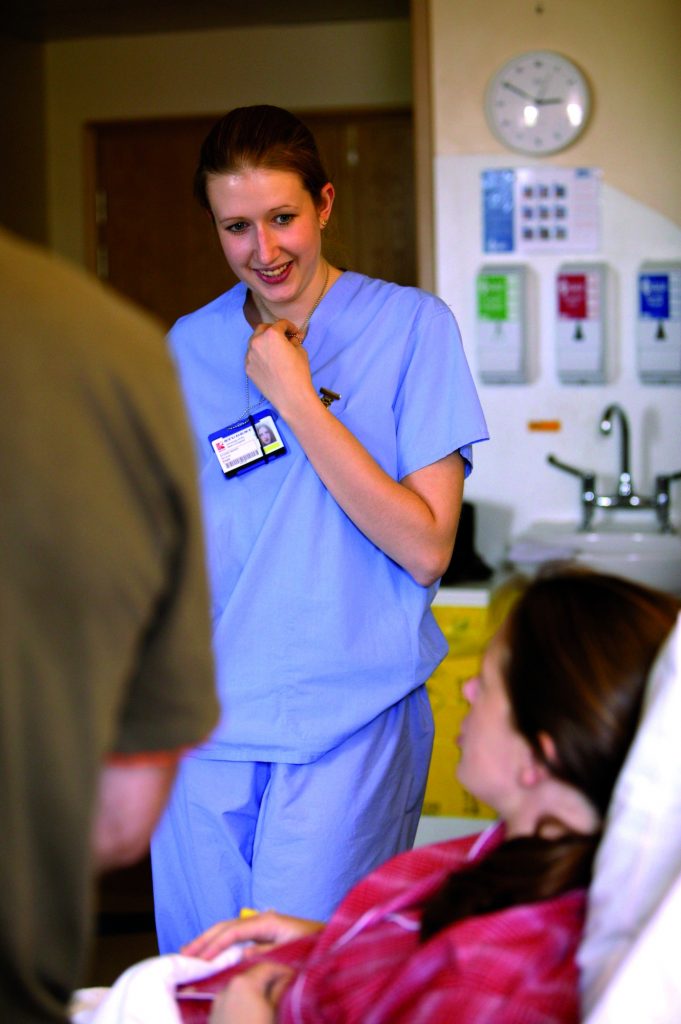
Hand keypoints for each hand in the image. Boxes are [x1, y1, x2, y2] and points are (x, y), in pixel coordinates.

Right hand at [181, 910, 323, 960]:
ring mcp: (264, 926)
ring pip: (229, 930)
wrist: (335, 940)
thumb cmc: (317, 945)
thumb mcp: (293, 950)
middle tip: (184, 953)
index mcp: (269, 921)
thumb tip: (241, 956)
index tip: (200, 959)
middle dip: (205, 938)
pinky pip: (238, 938)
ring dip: (210, 941)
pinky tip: (213, 954)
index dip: (215, 945)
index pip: (233, 931)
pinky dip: (222, 944)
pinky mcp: (266, 935)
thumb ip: (268, 953)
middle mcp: (263, 920)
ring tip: (192, 953)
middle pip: (226, 926)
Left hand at [208, 961, 293, 1023]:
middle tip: (286, 991)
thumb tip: (287, 979)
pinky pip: (232, 1003)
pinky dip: (246, 1004)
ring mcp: (218, 1003)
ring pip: (242, 989)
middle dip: (270, 981)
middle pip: (253, 976)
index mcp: (244, 983)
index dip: (283, 971)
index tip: (296, 979)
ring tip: (273, 1006)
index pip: (268, 966)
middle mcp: (228, 987)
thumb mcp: (275, 1015)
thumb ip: (280, 993)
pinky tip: (255, 1017)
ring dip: (258, 993)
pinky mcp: (213, 1018)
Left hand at [245, 321, 316, 418]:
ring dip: (264, 342)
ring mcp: (249, 356)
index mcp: (271, 335)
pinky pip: (252, 356)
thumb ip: (293, 341)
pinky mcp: (248, 368)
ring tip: (274, 350)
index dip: (290, 326)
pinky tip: (269, 362)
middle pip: (262, 328)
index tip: (294, 333)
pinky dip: (259, 355)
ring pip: (254, 342)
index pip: (280, 323)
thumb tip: (290, 340)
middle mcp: (256, 342)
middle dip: (273, 330)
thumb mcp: (301, 351)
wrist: (291, 396)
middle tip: (282, 337)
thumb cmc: (299, 373)